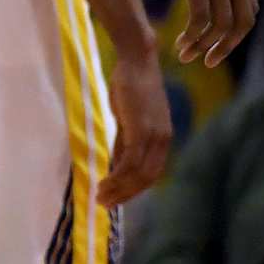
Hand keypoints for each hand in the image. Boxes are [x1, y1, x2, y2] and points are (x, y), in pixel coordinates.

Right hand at [96, 38, 170, 205]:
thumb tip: (117, 160)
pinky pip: (130, 161)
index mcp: (162, 139)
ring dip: (119, 189)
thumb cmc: (130, 83)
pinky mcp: (141, 129)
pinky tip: (104, 180)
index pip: (151, 174)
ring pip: (138, 174)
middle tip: (105, 204)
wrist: (137, 59)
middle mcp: (163, 141)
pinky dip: (117, 175)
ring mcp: (154, 136)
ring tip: (100, 197)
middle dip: (126, 195)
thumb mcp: (128, 116)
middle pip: (147, 179)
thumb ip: (125, 139)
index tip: (115, 198)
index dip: (133, 189)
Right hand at [127, 0, 256, 66]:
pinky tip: (179, 44)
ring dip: (205, 46)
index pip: (248, 7)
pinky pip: (200, 15)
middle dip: (225, 46)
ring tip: (185, 56)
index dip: (234, 31)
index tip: (211, 41)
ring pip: (221, 22)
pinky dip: (192, 36)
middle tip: (205, 60)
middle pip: (242, 21)